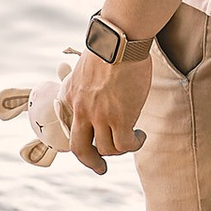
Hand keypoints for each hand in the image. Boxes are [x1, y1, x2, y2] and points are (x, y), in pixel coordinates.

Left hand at [65, 44, 150, 174]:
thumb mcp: (84, 69)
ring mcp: (100, 117)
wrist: (120, 42)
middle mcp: (82, 111)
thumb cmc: (108, 49)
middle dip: (91, 162)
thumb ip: (84, 86)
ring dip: (120, 148)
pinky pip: (125, 144)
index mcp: (71, 98)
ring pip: (107, 149)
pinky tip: (140, 136)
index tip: (89, 149)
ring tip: (132, 138)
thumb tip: (91, 94)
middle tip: (100, 168)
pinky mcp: (120, 118)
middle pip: (80, 149)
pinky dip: (133, 144)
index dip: (81, 143)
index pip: (70, 129)